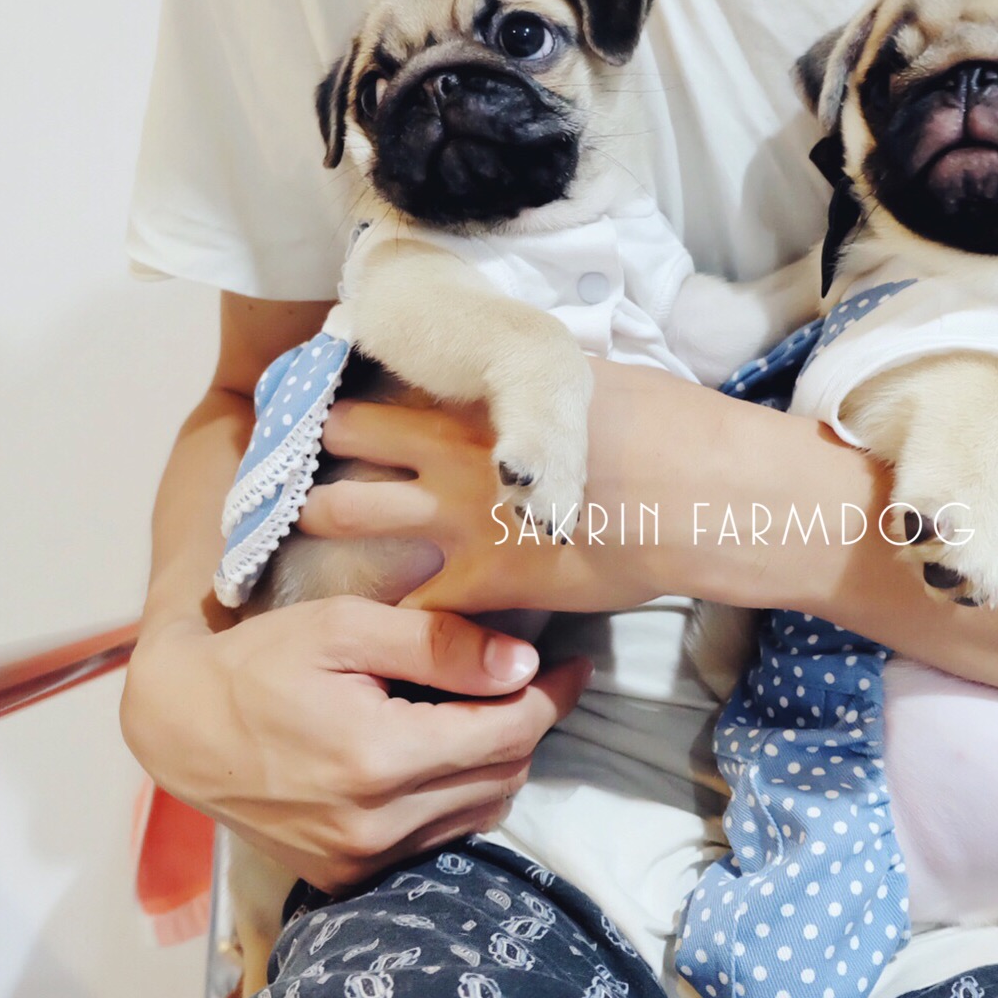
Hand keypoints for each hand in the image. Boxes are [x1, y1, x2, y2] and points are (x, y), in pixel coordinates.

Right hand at [119, 598, 591, 891]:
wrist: (179, 726)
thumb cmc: (259, 662)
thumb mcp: (344, 627)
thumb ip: (437, 643)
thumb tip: (523, 662)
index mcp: (377, 756)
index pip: (508, 731)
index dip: (553, 695)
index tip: (574, 663)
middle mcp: (374, 822)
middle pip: (503, 773)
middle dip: (529, 722)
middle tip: (530, 677)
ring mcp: (360, 858)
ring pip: (480, 811)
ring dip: (499, 760)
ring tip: (488, 710)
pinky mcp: (347, 875)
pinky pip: (439, 838)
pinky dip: (459, 796)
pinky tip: (444, 753)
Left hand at [296, 362, 724, 613]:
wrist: (695, 496)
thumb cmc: (660, 427)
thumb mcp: (588, 380)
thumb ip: (534, 390)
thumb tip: (523, 385)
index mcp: (477, 394)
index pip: (389, 378)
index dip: (355, 387)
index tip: (332, 396)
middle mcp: (449, 450)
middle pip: (346, 435)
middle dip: (317, 445)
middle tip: (302, 456)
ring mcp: (457, 516)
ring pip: (347, 511)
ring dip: (324, 516)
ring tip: (304, 527)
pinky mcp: (482, 580)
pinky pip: (412, 604)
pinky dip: (393, 613)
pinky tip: (379, 619)